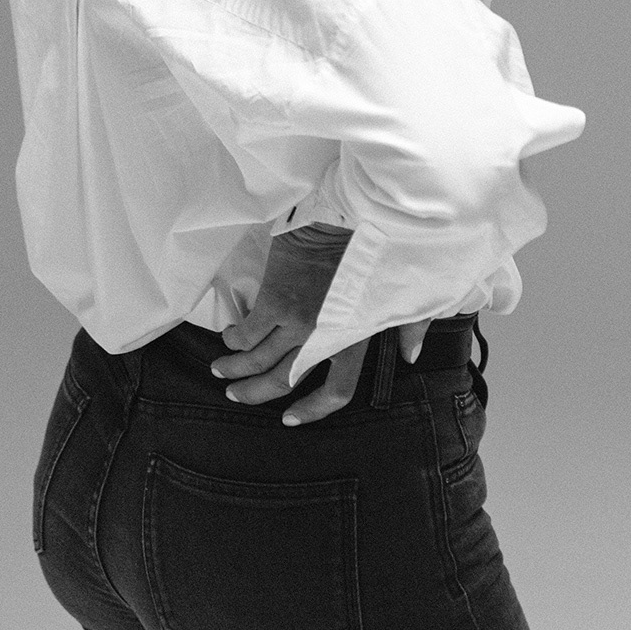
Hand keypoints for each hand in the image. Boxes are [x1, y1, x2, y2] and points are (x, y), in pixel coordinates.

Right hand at [212, 224, 430, 425]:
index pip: (337, 391)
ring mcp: (297, 321)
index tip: (290, 418)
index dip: (312, 411)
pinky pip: (246, 332)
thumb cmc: (375, 248)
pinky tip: (230, 334)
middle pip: (284, 381)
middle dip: (255, 393)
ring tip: (220, 368)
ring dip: (234, 368)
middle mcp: (324, 338)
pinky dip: (234, 338)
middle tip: (235, 393)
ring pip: (257, 360)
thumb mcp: (400, 292)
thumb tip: (410, 356)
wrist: (348, 211)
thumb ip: (409, 328)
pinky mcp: (275, 299)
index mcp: (356, 338)